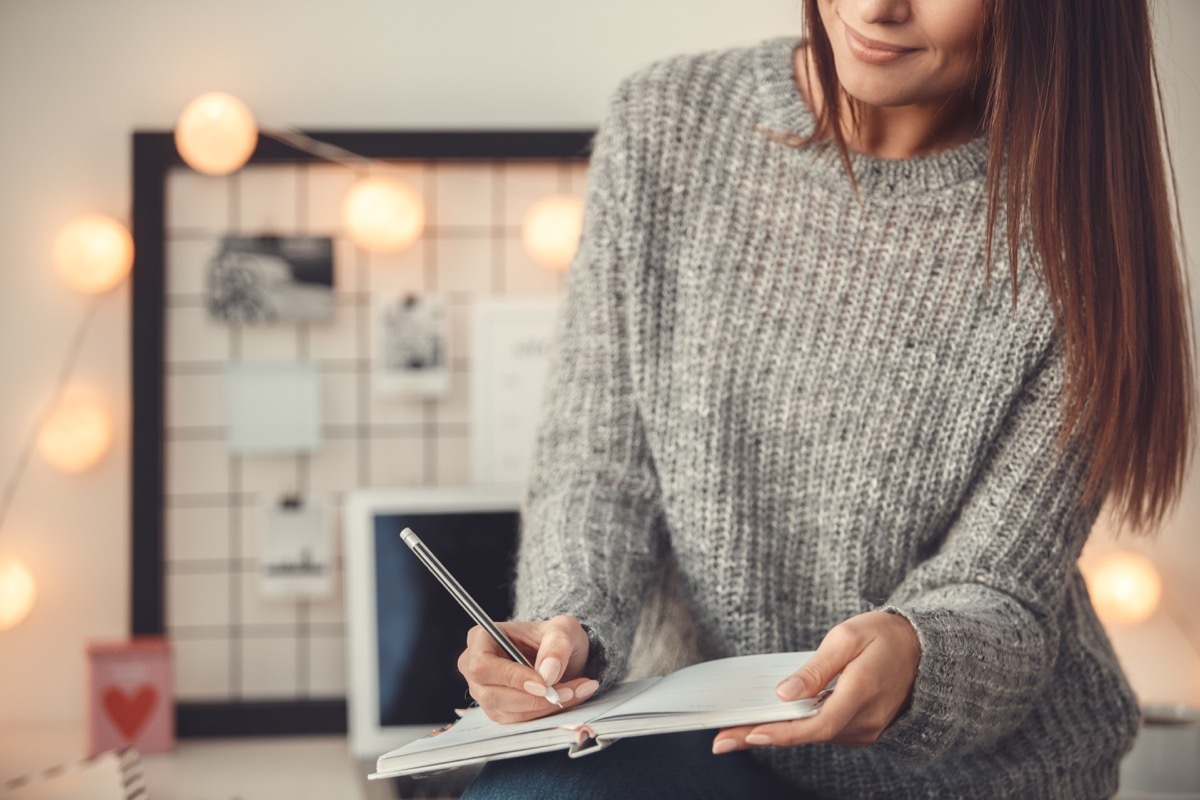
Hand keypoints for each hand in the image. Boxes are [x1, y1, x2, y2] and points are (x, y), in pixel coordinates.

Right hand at [457, 614, 599, 723]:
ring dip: (542, 708)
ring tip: (573, 693)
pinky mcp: (498, 710)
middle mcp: (475, 667)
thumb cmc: (555, 636)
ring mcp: (484, 691)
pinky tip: (566, 700)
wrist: (561, 654)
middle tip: (567, 692)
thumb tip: (547, 672)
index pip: (483, 666)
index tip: (543, 685)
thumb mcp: (564, 629)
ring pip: (505, 712)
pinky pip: (517, 721)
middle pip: (491, 694)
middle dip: (532, 698)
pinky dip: (544, 714)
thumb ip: (557, 645)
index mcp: (481, 638)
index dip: (511, 678)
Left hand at [712, 610, 919, 752]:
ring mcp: (866, 729)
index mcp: (862, 692)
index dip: (784, 732)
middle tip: (721, 742)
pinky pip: (824, 731)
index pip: (818, 724)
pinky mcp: (862, 728)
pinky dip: (797, 728)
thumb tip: (785, 693)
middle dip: (763, 737)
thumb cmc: (883, 635)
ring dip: (777, 733)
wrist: (923, 650)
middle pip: (808, 735)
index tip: (750, 734)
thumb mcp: (847, 638)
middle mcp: (865, 719)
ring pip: (814, 735)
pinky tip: (770, 722)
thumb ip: (815, 668)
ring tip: (735, 732)